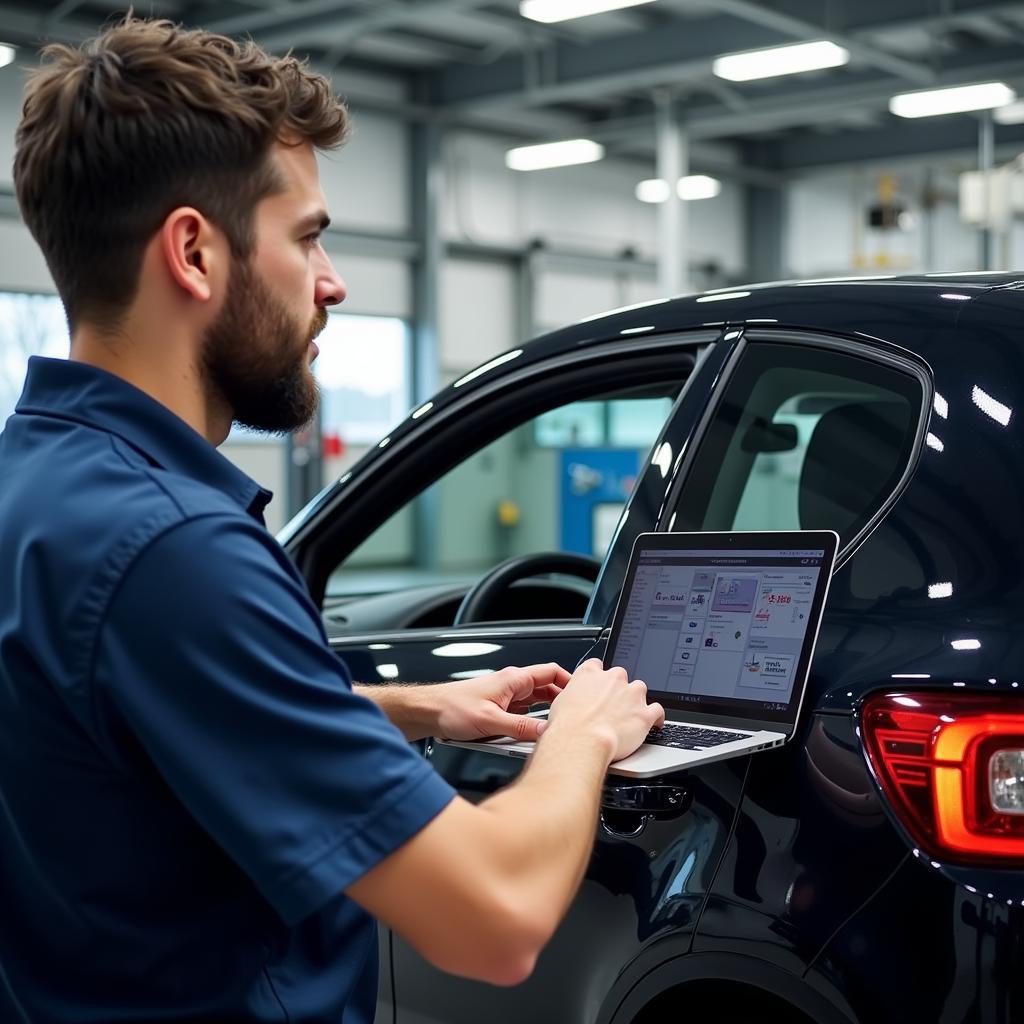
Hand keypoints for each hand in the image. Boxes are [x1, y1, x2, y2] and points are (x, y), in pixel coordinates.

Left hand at [434, 663, 570, 742]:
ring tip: (554, 730)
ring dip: (543, 718)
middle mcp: (511, 686)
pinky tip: (529, 739)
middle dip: (560, 704)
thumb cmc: (452, 708)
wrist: (429, 712)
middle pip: (546, 690)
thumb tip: (546, 732)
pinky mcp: (498, 711)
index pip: (550, 672)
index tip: (583, 695)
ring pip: (534, 706)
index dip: (570, 681)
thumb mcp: (490, 721)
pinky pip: (520, 717)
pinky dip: (528, 726)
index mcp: (513, 679)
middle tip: (573, 718)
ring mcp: (505, 698)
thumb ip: (520, 728)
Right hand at [544, 658, 663, 762]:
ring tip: (630, 715)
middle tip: (611, 707)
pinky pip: (658, 710)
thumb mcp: (560, 703)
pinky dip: (656, 716)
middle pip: (621, 677)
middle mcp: (613, 679)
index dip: (599, 677)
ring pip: (640, 690)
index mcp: (590, 673)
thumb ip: (573, 695)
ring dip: (636, 700)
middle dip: (618, 690)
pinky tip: (654, 723)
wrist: (582, 743)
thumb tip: (573, 701)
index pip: (597, 665)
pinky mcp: (645, 713)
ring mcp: (631, 694)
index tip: (599, 686)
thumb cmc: (568, 728)